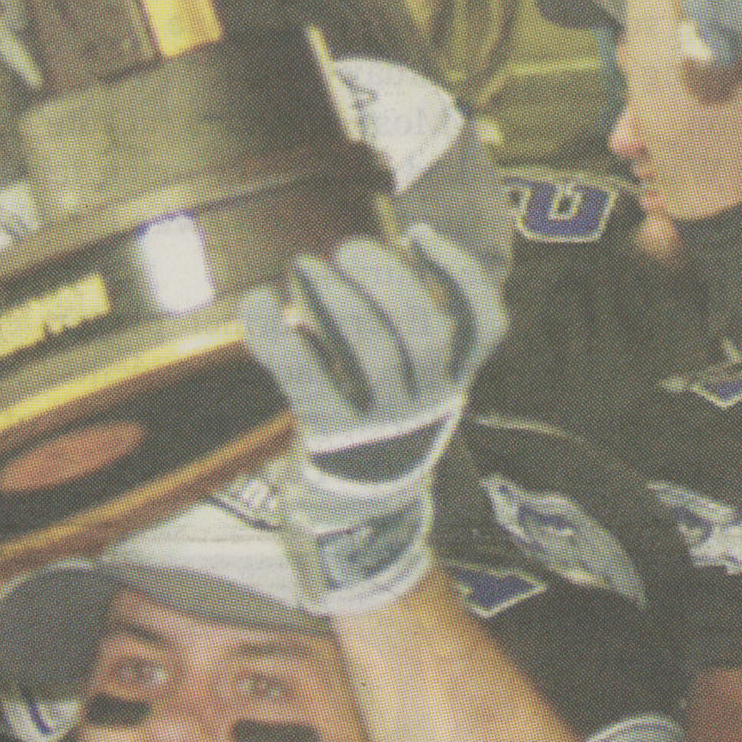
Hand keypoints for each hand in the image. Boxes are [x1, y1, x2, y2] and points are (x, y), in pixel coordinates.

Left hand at [237, 227, 503, 613]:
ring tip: (305, 263)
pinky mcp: (332, 437)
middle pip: (424, 332)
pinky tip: (257, 302)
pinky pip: (306, 382)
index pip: (484, 325)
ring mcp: (382, 423)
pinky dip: (278, 339)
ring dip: (338, 300)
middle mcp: (426, 399)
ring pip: (373, 355)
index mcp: (453, 376)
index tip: (420, 233)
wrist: (359, 508)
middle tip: (349, 246)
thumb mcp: (409, 375)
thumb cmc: (378, 413)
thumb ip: (396, 317)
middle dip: (388, 279)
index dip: (460, 274)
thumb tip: (373, 239)